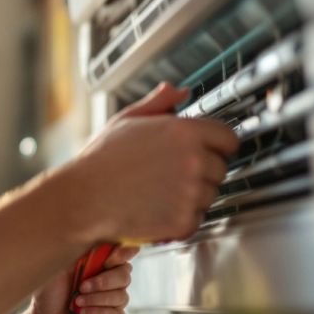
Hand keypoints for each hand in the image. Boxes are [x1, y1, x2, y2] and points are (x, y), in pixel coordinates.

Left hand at [24, 245, 139, 313]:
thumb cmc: (48, 296)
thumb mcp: (61, 268)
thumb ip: (83, 252)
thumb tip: (103, 237)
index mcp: (97, 266)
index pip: (120, 255)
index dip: (121, 254)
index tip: (113, 258)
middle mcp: (108, 284)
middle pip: (125, 275)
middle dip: (104, 281)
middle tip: (81, 286)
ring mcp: (111, 304)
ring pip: (121, 296)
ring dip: (96, 299)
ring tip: (76, 303)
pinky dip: (98, 313)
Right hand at [63, 82, 238, 243]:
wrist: (84, 199)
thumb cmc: (101, 161)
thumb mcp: (127, 119)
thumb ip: (159, 102)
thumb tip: (179, 92)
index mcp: (184, 132)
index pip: (229, 138)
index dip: (217, 145)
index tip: (206, 151)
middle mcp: (193, 161)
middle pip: (221, 168)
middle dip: (202, 172)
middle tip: (169, 174)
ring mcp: (191, 193)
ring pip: (210, 195)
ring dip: (192, 196)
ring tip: (158, 192)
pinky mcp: (184, 221)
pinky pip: (196, 219)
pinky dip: (180, 219)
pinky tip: (157, 209)